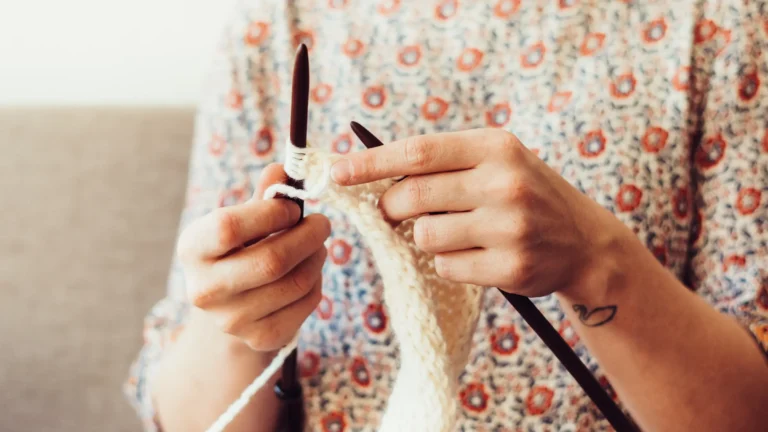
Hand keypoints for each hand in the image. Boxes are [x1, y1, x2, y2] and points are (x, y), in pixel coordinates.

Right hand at [177, 163, 329, 351]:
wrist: (230, 306)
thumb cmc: (239, 250)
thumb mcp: (244, 219)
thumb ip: (264, 196)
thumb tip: (285, 168)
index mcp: (193, 248)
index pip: (229, 227)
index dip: (271, 213)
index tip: (292, 208)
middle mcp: (204, 289)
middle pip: (271, 261)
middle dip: (308, 236)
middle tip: (322, 223)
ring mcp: (231, 320)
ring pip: (295, 283)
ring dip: (317, 257)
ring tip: (317, 245)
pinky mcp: (259, 338)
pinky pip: (305, 303)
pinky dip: (317, 282)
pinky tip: (309, 272)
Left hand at [333, 128, 627, 296]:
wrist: (584, 242)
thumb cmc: (525, 195)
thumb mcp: (496, 161)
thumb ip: (443, 163)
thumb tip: (372, 174)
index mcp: (495, 147)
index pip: (417, 152)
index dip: (371, 162)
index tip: (336, 171)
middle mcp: (504, 183)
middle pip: (412, 196)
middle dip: (390, 207)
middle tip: (394, 211)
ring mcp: (509, 227)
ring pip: (424, 235)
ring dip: (423, 237)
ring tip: (452, 231)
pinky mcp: (510, 267)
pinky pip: (446, 266)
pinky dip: (447, 262)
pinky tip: (472, 254)